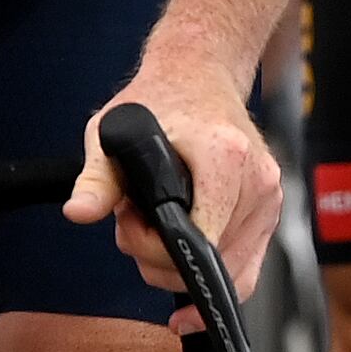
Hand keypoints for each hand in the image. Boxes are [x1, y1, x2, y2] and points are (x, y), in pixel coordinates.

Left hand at [64, 64, 275, 310]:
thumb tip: (79, 212)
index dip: (155, 247)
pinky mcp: (270, 214)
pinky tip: (183, 257)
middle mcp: (257, 179)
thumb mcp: (112, 132)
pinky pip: (247, 269)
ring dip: (183, 265)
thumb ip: (97, 179)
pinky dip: (212, 273)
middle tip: (136, 220)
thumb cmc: (160, 102)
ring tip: (158, 224)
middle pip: (212, 260)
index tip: (130, 224)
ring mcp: (269, 199)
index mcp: (225, 154)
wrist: (200, 78)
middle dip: (161, 258)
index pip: (200, 237)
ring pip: (229, 273)